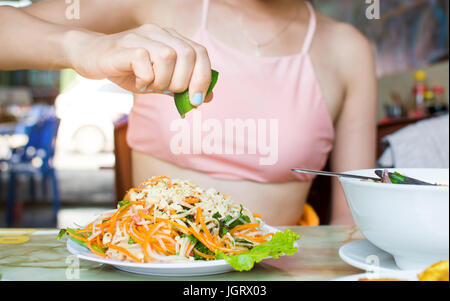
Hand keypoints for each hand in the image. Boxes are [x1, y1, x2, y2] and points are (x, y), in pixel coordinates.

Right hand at [67, 24, 212, 105]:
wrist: (91, 58)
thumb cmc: (128, 71)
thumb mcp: (158, 82)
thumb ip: (181, 87)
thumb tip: (207, 97)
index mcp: (172, 39)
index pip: (200, 52)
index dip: (203, 77)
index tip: (196, 99)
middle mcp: (159, 33)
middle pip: (188, 54)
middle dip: (183, 82)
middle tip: (168, 92)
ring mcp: (141, 37)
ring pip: (168, 57)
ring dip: (163, 80)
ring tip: (150, 85)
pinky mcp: (125, 46)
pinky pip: (145, 61)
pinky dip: (145, 78)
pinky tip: (137, 81)